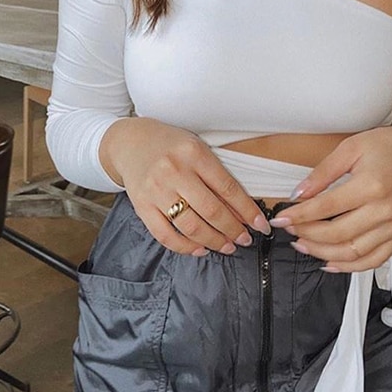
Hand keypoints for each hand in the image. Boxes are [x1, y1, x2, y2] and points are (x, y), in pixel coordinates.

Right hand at [101, 118, 270, 255]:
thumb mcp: (196, 148)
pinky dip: (185, 247)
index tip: (260, 224)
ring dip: (213, 241)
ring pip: (191, 226)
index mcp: (194, 153)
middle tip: (244, 239)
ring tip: (226, 246)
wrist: (131, 142)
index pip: (228, 188)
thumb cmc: (170, 145)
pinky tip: (200, 249)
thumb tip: (241, 209)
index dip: (247, 210)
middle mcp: (174, 171)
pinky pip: (165, 235)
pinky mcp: (142, 206)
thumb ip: (216, 175)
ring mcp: (156, 190)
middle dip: (233, 230)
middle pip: (211, 210)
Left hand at [270, 125, 391, 271]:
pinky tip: (329, 262)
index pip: (325, 207)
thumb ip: (323, 173)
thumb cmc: (390, 146)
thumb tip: (298, 194)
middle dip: (306, 234)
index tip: (281, 218)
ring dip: (322, 253)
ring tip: (302, 245)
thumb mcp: (351, 148)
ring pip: (352, 253)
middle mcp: (383, 211)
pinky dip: (349, 267)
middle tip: (289, 230)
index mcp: (370, 186)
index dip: (299, 215)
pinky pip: (372, 261)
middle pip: (336, 234)